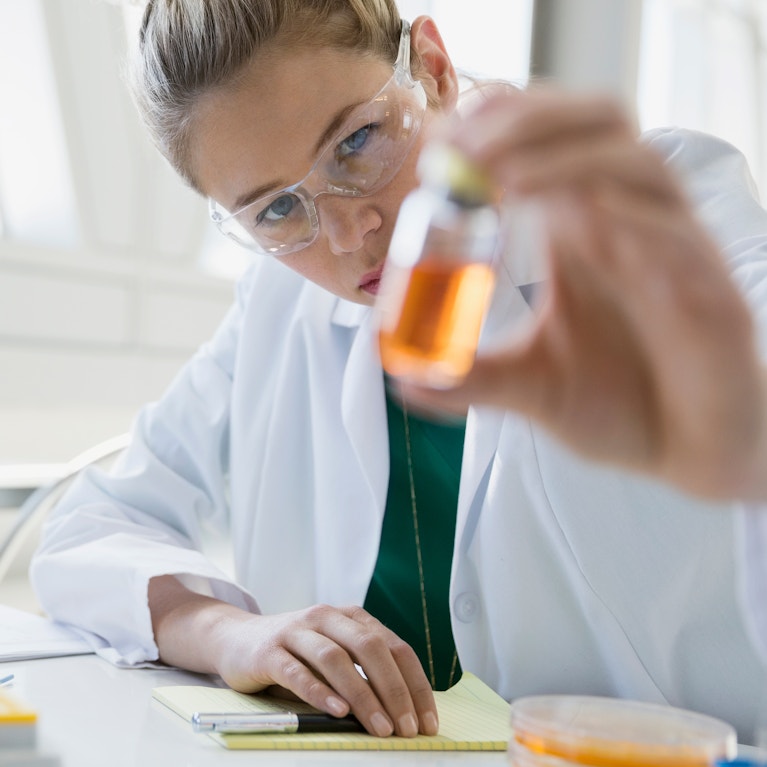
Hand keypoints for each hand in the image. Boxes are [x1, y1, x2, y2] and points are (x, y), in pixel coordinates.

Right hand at [149, 576, 437, 736]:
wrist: (235, 639)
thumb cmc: (295, 653)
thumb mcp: (334, 652)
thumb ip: (364, 668)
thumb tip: (406, 710)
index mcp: (351, 617)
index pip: (395, 646)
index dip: (415, 683)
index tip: (428, 720)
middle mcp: (327, 617)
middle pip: (370, 647)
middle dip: (394, 690)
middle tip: (408, 728)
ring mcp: (296, 631)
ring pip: (336, 659)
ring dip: (363, 695)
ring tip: (381, 728)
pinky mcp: (269, 651)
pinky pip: (297, 671)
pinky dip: (319, 691)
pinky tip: (336, 711)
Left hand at [402, 87, 766, 500]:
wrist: (686, 454)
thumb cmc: (619, 407)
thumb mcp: (528, 386)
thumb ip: (468, 377)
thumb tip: (399, 376)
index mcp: (586, 232)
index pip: (555, 141)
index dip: (505, 122)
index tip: (444, 138)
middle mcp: (633, 224)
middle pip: (598, 125)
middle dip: (531, 122)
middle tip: (466, 148)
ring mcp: (675, 251)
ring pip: (638, 166)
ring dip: (567, 161)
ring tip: (503, 179)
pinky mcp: (710, 292)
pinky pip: (675, 236)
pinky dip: (623, 220)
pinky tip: (574, 224)